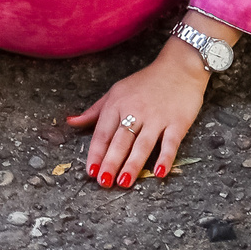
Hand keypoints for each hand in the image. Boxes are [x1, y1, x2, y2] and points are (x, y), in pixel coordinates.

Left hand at [66, 38, 210, 185]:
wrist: (179, 67)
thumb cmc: (145, 83)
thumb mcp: (115, 92)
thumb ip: (94, 111)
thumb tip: (71, 122)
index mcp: (117, 104)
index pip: (103, 133)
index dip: (95, 153)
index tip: (90, 172)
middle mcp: (135, 111)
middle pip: (121, 141)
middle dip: (111, 162)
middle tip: (104, 182)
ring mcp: (157, 118)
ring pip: (142, 144)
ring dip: (133, 164)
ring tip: (124, 181)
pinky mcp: (177, 122)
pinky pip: (170, 142)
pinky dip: (165, 157)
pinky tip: (159, 172)